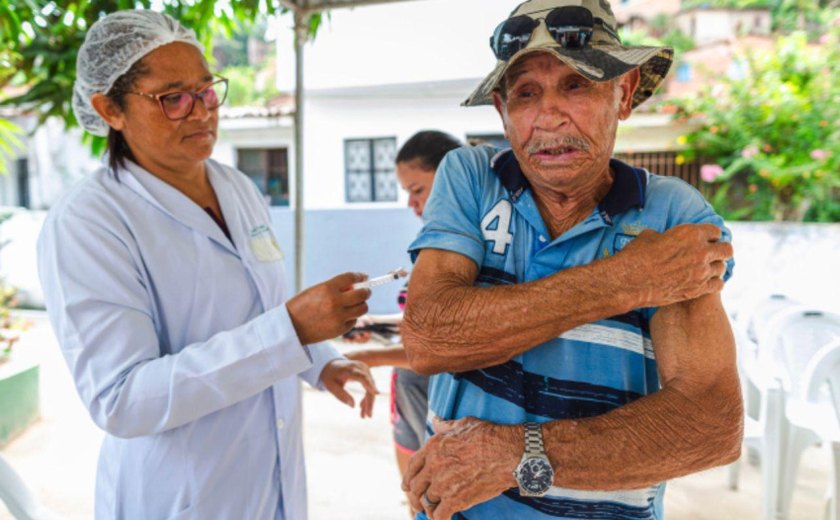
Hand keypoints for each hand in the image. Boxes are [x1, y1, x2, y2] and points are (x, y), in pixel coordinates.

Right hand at [286, 272, 370, 344]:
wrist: (291, 327)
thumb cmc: (303, 306)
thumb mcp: (316, 291)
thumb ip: (335, 287)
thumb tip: (355, 286)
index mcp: (327, 288)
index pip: (351, 278)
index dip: (360, 276)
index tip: (364, 277)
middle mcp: (335, 302)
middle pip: (362, 294)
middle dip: (366, 292)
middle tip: (365, 292)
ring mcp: (338, 317)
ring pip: (362, 308)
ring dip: (361, 305)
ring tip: (354, 305)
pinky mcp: (339, 329)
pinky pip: (354, 321)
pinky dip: (351, 318)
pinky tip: (342, 317)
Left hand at [319, 358, 378, 418]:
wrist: (331, 366)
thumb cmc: (330, 376)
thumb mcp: (331, 386)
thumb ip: (341, 395)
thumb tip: (353, 406)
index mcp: (350, 369)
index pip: (362, 377)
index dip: (370, 385)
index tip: (376, 394)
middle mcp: (360, 368)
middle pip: (369, 385)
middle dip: (369, 401)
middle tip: (368, 416)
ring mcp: (364, 370)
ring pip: (371, 388)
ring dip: (368, 402)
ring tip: (363, 415)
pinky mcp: (366, 374)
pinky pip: (369, 387)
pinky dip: (366, 397)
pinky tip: (361, 406)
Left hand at [402, 416, 520, 519]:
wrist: (508, 454)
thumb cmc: (489, 436)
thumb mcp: (463, 424)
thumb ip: (445, 426)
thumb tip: (435, 421)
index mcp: (433, 447)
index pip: (412, 466)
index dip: (408, 477)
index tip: (406, 486)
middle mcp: (434, 466)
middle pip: (415, 486)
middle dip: (415, 496)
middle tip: (418, 504)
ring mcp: (443, 484)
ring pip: (426, 501)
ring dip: (429, 508)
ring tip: (433, 512)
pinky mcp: (456, 500)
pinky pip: (439, 515)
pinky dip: (439, 519)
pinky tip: (444, 519)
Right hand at [615, 224, 732, 307]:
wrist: (628, 281)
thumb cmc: (635, 256)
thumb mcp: (651, 236)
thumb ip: (668, 236)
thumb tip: (667, 238)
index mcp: (691, 233)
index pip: (716, 231)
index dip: (710, 235)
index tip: (706, 240)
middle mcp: (701, 252)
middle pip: (726, 249)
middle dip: (720, 250)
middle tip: (711, 254)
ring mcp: (701, 272)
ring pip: (723, 267)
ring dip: (715, 267)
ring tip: (705, 269)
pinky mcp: (697, 289)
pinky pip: (718, 285)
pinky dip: (713, 282)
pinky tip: (704, 281)